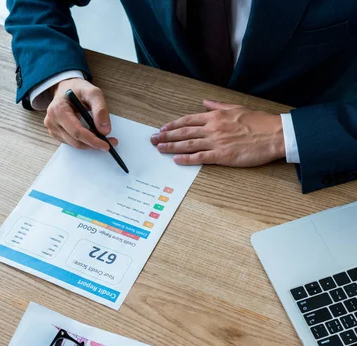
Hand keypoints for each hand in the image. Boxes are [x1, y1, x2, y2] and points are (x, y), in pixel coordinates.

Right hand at [44, 78, 117, 150]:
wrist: (67, 89)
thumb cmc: (78, 89)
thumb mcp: (93, 92)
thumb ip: (100, 109)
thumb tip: (105, 130)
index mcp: (58, 110)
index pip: (76, 131)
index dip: (92, 140)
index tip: (105, 145)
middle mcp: (52, 121)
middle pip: (76, 141)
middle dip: (94, 144)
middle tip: (110, 143)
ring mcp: (53, 129)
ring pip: (75, 144)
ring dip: (91, 144)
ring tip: (104, 138)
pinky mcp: (57, 134)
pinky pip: (73, 143)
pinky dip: (85, 142)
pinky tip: (93, 136)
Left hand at [151, 100, 284, 166]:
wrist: (274, 134)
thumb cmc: (259, 122)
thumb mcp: (237, 108)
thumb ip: (218, 106)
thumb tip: (205, 102)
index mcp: (216, 116)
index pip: (188, 120)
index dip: (173, 125)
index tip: (162, 128)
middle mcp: (213, 128)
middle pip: (184, 131)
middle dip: (166, 135)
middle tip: (153, 140)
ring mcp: (216, 142)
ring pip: (188, 144)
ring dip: (171, 147)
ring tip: (159, 149)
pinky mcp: (222, 155)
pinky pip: (200, 157)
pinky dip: (186, 159)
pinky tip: (176, 160)